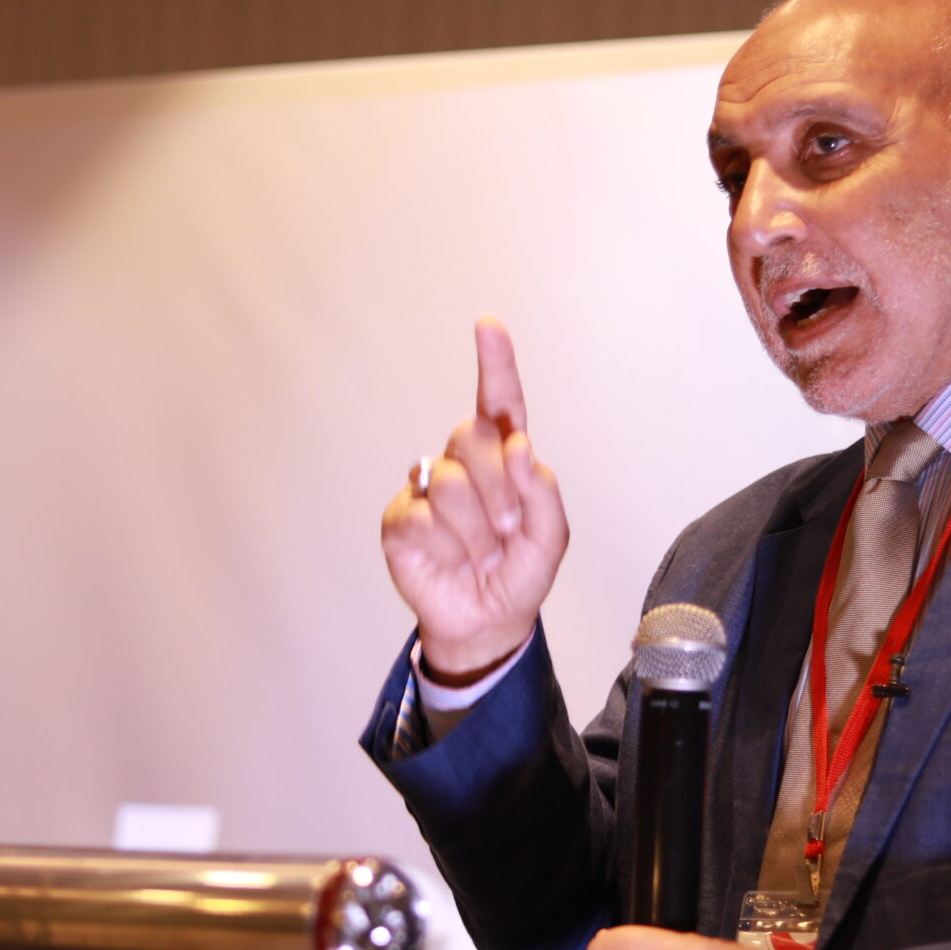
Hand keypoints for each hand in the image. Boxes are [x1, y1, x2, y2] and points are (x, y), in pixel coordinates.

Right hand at [380, 318, 569, 680]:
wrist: (486, 622)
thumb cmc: (517, 573)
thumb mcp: (550, 538)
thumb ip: (543, 494)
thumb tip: (521, 448)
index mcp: (504, 460)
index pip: (499, 403)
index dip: (495, 365)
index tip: (489, 328)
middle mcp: (464, 464)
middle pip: (476, 436)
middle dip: (501, 488)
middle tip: (508, 528)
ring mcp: (428, 488)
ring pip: (452, 482)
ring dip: (478, 529)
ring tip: (481, 553)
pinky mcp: (400, 518)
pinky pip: (423, 516)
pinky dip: (447, 546)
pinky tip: (450, 558)